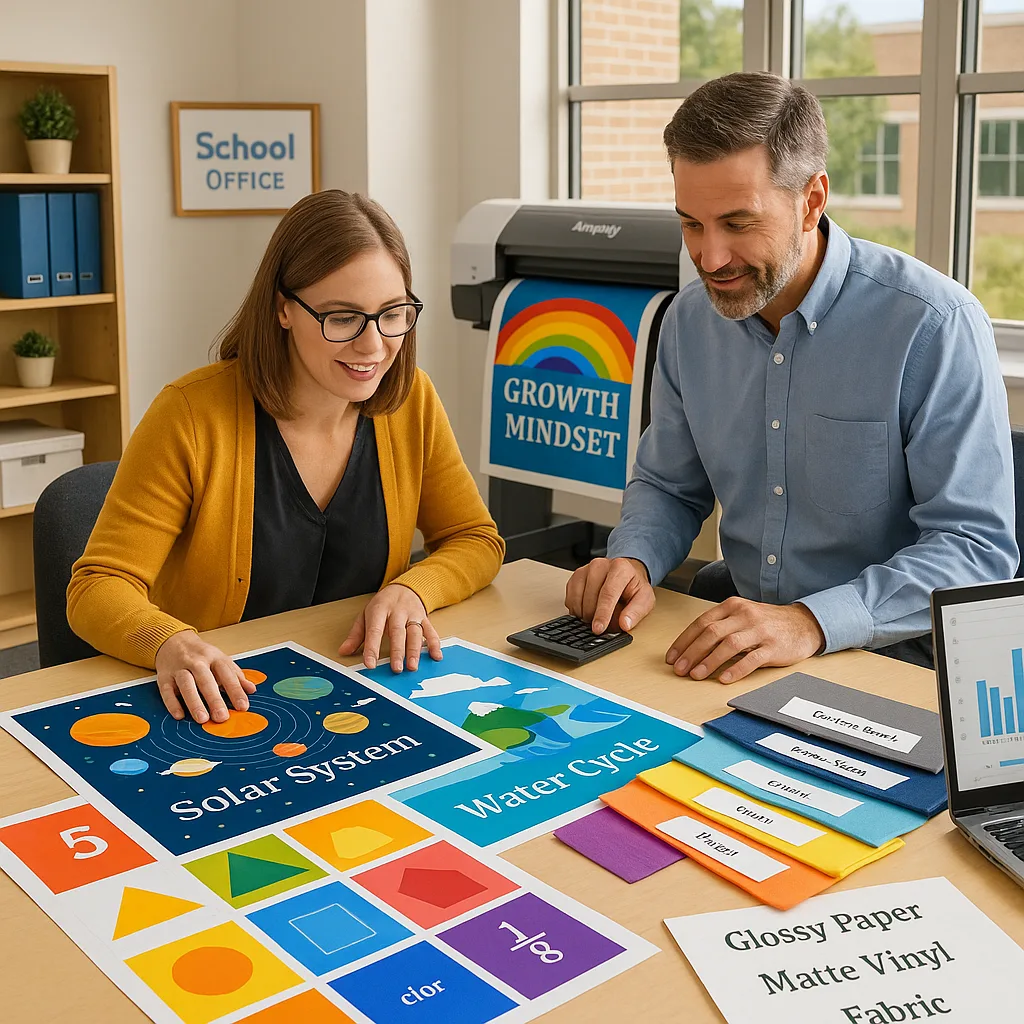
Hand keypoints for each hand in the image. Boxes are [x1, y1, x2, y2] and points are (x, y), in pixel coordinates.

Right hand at [154, 631, 255, 722]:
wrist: (174, 641)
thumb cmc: (202, 655)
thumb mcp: (221, 660)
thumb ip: (236, 676)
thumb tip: (251, 690)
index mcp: (214, 657)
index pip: (227, 674)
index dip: (236, 690)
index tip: (243, 706)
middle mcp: (196, 662)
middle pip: (206, 680)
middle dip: (214, 699)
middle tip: (222, 717)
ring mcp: (179, 668)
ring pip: (186, 684)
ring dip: (194, 702)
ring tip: (202, 719)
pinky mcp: (164, 677)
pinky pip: (166, 690)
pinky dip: (172, 703)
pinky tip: (179, 715)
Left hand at [339, 584, 442, 671]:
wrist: (405, 587)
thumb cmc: (383, 604)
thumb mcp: (366, 615)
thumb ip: (356, 634)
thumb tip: (344, 651)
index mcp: (380, 609)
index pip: (375, 630)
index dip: (372, 647)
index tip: (370, 664)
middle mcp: (398, 611)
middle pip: (398, 632)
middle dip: (397, 651)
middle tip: (396, 668)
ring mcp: (413, 615)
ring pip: (415, 633)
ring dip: (415, 651)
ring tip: (412, 666)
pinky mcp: (425, 618)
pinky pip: (431, 631)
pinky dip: (434, 644)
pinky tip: (435, 656)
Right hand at [565, 556, 655, 633]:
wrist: (625, 573)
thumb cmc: (633, 586)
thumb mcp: (644, 599)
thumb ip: (636, 612)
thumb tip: (625, 624)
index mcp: (620, 568)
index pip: (608, 594)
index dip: (602, 614)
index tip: (598, 628)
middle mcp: (600, 565)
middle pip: (590, 597)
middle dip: (594, 617)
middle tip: (603, 624)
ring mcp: (586, 569)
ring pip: (578, 598)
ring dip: (585, 614)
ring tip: (597, 615)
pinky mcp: (575, 576)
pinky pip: (570, 598)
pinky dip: (577, 609)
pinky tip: (587, 610)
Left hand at [666, 597, 824, 683]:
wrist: (803, 623)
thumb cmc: (767, 622)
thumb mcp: (741, 616)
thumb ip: (720, 627)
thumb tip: (691, 649)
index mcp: (732, 606)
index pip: (701, 622)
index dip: (684, 641)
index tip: (672, 657)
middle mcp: (744, 615)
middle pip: (711, 633)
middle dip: (691, 652)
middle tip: (679, 669)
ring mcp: (760, 630)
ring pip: (729, 644)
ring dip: (709, 661)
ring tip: (696, 675)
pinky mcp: (774, 646)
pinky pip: (752, 658)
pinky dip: (736, 669)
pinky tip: (725, 678)